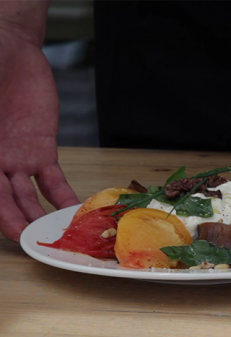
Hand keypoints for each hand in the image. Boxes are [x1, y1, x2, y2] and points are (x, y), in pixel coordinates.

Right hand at [0, 29, 78, 242]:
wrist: (11, 49)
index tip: (9, 231)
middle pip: (2, 201)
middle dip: (15, 223)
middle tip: (32, 241)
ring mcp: (15, 160)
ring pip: (26, 197)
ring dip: (39, 217)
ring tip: (54, 234)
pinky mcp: (42, 151)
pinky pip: (52, 180)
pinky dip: (62, 197)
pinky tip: (72, 213)